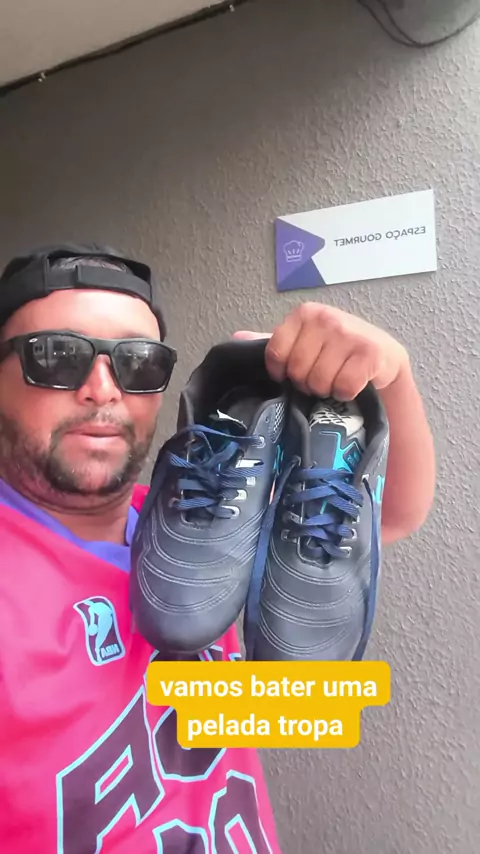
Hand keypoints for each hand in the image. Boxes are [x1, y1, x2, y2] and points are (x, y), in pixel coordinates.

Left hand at [233, 302, 408, 399]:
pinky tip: (352, 384)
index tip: (293, 374)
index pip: (275, 352)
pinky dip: (346, 393)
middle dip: (307, 383)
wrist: (384, 357)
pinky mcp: (370, 354)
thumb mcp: (304, 341)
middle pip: (297, 370)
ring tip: (336, 380)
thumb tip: (237, 339)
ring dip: (327, 389)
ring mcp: (349, 334)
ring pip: (319, 381)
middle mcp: (326, 319)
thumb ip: (273, 341)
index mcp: (305, 314)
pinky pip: (344, 386)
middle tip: (320, 378)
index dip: (282, 371)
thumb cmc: (338, 351)